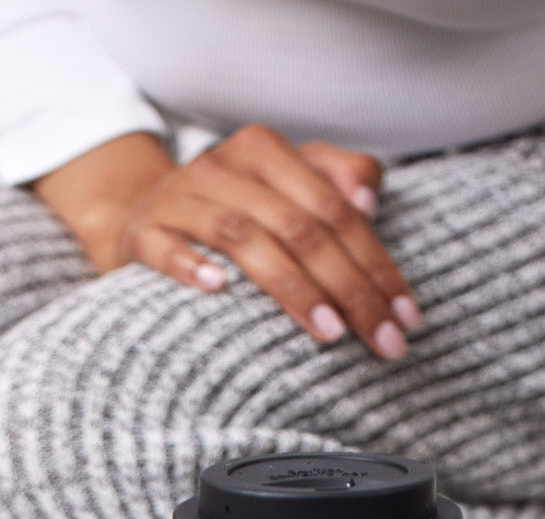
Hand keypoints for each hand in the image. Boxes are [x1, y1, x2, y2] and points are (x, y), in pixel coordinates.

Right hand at [32, 128, 421, 357]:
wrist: (139, 215)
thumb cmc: (232, 212)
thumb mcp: (287, 187)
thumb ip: (337, 180)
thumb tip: (368, 202)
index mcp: (265, 152)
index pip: (336, 210)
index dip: (377, 264)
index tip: (405, 318)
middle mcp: (222, 166)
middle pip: (299, 227)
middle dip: (349, 288)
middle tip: (381, 341)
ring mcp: (179, 199)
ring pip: (242, 237)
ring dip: (290, 286)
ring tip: (328, 332)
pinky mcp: (142, 234)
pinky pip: (165, 247)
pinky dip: (190, 265)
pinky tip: (219, 289)